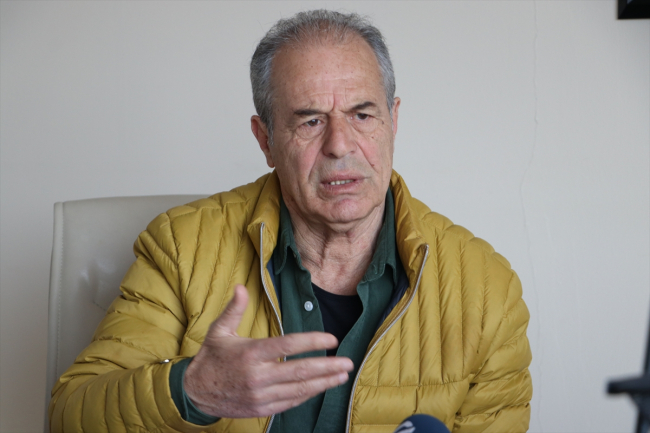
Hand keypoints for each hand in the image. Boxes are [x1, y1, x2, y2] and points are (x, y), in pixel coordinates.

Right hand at [183, 284, 353, 417]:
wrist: (195, 393)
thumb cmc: (211, 358)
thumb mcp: (219, 331)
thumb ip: (234, 309)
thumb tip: (241, 287)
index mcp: (250, 353)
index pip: (287, 346)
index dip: (312, 341)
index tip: (331, 339)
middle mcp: (257, 376)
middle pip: (300, 371)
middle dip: (327, 366)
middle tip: (348, 362)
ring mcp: (260, 395)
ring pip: (299, 389)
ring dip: (324, 383)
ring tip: (342, 375)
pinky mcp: (261, 408)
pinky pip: (290, 402)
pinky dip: (308, 395)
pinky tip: (321, 387)